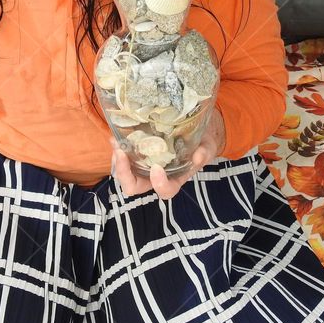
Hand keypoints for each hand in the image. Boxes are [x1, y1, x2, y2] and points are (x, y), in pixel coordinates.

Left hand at [111, 108, 225, 199]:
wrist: (193, 132)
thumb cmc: (201, 144)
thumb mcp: (207, 147)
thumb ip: (204, 152)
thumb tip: (197, 156)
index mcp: (174, 179)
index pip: (165, 191)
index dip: (159, 184)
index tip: (156, 168)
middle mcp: (155, 176)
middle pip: (135, 186)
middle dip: (124, 174)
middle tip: (121, 153)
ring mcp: (144, 165)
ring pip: (125, 172)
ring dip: (117, 160)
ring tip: (116, 142)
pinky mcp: (138, 153)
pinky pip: (123, 157)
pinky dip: (118, 148)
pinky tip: (116, 136)